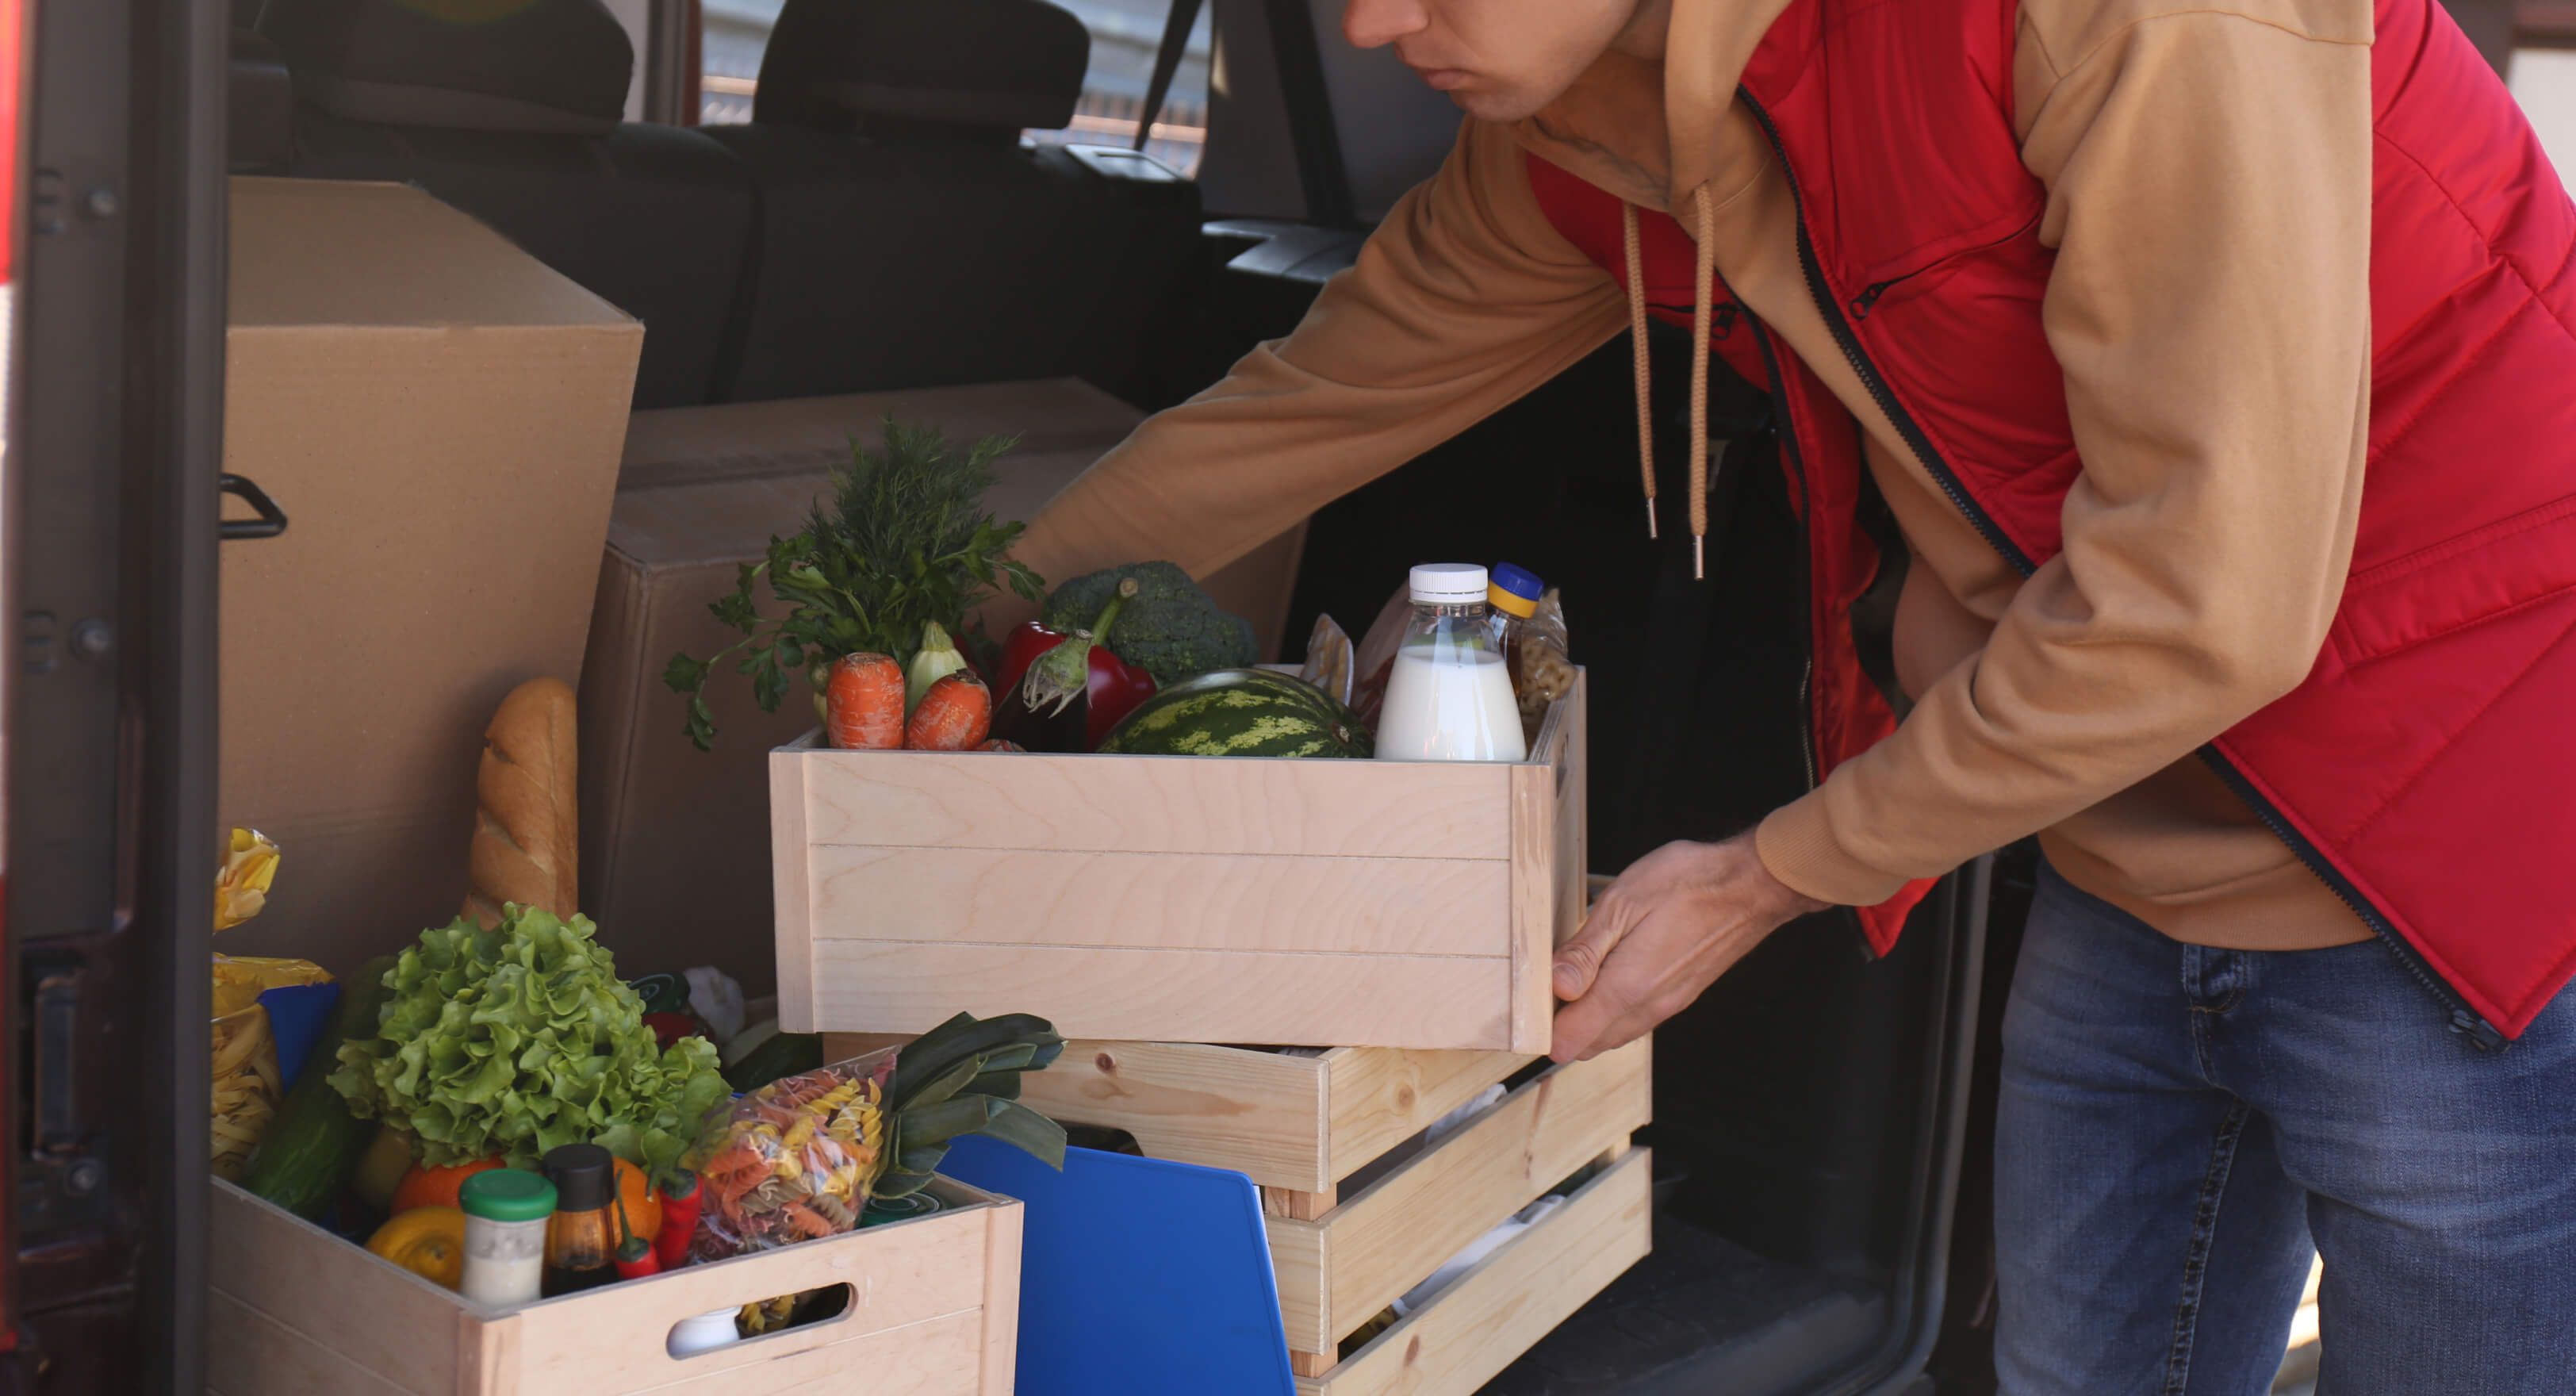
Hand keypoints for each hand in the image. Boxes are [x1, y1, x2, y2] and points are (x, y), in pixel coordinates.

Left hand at [1549, 834, 1828, 1062]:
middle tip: (1547, 982)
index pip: (1571, 1041)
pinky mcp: (1681, 995)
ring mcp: (1668, 1005)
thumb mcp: (1621, 904)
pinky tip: (1608, 976)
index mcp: (1626, 988)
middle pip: (1589, 1044)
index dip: (1543, 1028)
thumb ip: (1585, 952)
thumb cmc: (1688, 884)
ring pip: (1615, 1034)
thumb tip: (1557, 989)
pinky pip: (1637, 1020)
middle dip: (1563, 1025)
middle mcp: (1648, 1007)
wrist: (1752, 885)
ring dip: (1589, 1019)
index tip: (1530, 1000)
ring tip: (1575, 976)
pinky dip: (1614, 1010)